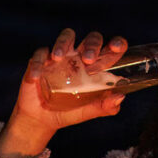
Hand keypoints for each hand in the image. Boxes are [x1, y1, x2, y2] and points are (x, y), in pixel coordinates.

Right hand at [0, 29, 128, 157]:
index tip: (116, 46)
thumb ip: (103, 106)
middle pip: (91, 39)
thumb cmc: (69, 112)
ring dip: (63, 43)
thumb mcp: (87, 112)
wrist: (42, 120)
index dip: (116, 43)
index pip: (109, 50)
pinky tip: (37, 77)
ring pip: (66, 37)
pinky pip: (40, 54)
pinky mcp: (42, 61)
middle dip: (92, 44)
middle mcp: (80, 58)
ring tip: (58, 58)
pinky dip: (38, 63)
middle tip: (88, 59)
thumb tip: (120, 96)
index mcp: (95, 68)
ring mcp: (61, 58)